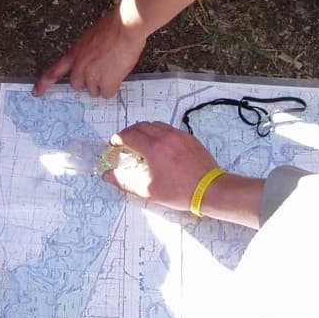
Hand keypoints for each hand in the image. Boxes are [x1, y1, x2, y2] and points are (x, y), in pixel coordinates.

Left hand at [33, 8, 145, 97]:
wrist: (125, 27)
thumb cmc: (113, 27)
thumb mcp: (90, 39)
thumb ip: (85, 53)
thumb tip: (90, 63)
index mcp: (74, 54)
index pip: (54, 72)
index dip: (44, 83)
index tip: (36, 92)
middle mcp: (79, 67)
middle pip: (77, 85)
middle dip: (88, 81)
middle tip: (101, 70)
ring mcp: (91, 76)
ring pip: (94, 91)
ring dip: (102, 84)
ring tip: (113, 69)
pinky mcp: (105, 82)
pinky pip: (107, 94)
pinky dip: (113, 87)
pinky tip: (118, 75)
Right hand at [102, 121, 219, 211]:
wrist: (210, 189)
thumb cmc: (180, 192)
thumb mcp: (148, 191)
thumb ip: (125, 182)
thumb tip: (108, 176)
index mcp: (153, 148)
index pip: (129, 135)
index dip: (118, 139)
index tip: (114, 145)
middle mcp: (165, 136)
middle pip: (140, 126)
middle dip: (129, 133)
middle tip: (124, 143)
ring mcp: (178, 135)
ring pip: (155, 124)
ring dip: (144, 130)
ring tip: (141, 143)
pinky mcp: (189, 137)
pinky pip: (168, 128)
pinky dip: (158, 132)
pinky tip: (160, 145)